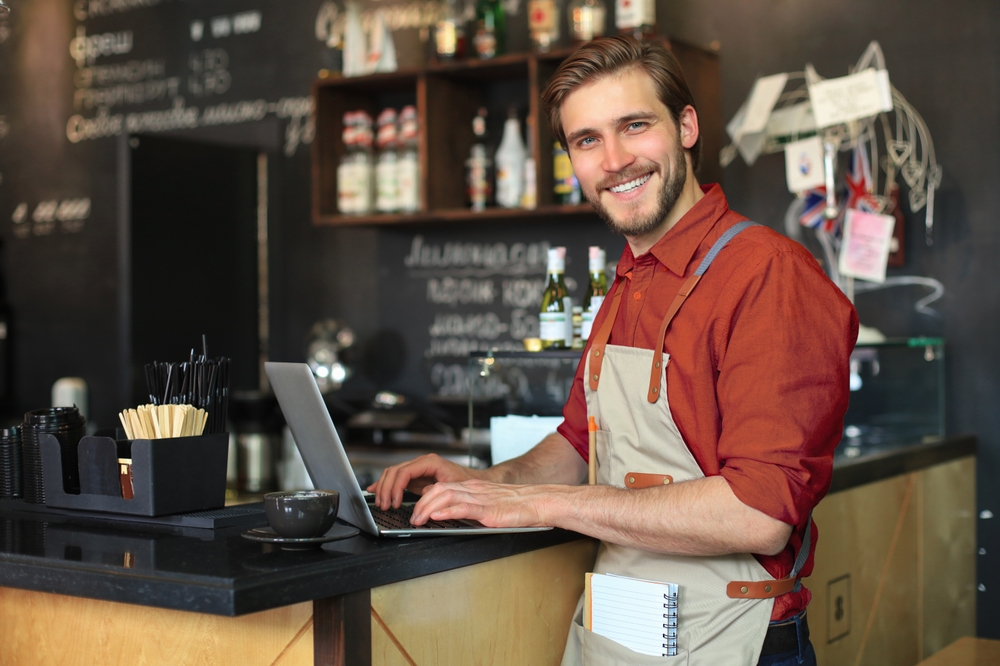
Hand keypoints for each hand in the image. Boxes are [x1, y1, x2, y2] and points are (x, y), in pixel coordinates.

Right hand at [366, 453, 482, 510]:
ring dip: (384, 488)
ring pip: (392, 473)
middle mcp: (421, 463)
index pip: (405, 471)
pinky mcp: (415, 476)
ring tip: (382, 504)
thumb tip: (420, 503)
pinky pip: (396, 478)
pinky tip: (375, 490)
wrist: (475, 481)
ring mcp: (417, 468)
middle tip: (385, 506)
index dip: (396, 487)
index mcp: (430, 462)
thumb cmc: (466, 483)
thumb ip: (435, 494)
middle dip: (386, 489)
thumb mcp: (452, 489)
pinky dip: (385, 485)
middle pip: (394, 471)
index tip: (395, 502)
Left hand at [410, 479, 558, 527]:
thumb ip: (474, 507)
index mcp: (475, 488)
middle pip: (439, 490)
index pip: (442, 487)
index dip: (425, 497)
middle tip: (412, 518)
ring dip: (428, 508)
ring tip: (419, 520)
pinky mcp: (489, 510)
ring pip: (447, 496)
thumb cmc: (520, 506)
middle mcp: (475, 490)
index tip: (416, 510)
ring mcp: (481, 498)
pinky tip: (438, 516)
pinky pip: (464, 507)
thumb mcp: (491, 503)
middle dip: (421, 504)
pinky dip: (448, 511)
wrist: (540, 502)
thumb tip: (457, 516)